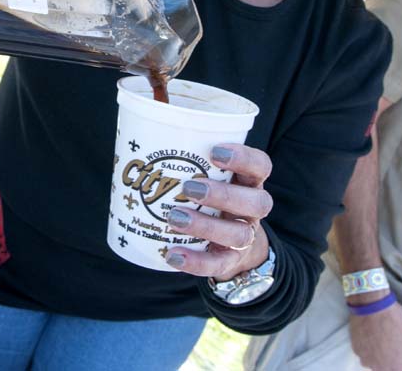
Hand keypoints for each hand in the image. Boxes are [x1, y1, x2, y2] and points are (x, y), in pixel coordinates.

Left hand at [164, 144, 272, 278]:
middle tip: (189, 187)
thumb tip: (140, 137)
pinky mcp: (230, 261)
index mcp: (249, 181)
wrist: (231, 245)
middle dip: (224, 194)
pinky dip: (195, 261)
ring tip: (174, 217)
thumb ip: (186, 158)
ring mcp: (244, 236)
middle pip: (256, 202)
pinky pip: (217, 265)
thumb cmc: (212, 196)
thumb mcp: (209, 175)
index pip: (261, 166)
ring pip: (238, 234)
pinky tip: (172, 255)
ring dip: (205, 225)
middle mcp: (252, 208)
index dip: (244, 158)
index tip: (215, 151)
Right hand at [349, 302, 401, 370]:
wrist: (371, 303)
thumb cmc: (398, 322)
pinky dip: (373, 350)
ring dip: (386, 358)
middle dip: (400, 363)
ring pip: (379, 365)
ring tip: (389, 340)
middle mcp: (381, 370)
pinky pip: (368, 356)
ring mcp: (366, 361)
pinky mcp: (356, 350)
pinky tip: (377, 337)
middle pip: (393, 370)